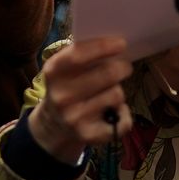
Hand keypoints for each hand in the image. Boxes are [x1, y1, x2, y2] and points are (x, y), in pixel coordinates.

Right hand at [27, 36, 132, 163]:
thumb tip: (114, 44)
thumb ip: (81, 54)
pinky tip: (114, 112)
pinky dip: (124, 114)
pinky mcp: (89, 136)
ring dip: (118, 91)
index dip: (103, 47)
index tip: (121, 43)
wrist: (54, 125)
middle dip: (122, 68)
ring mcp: (75, 118)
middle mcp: (62, 96)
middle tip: (124, 67)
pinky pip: (123, 120)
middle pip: (107, 74)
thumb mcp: (63, 68)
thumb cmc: (66, 87)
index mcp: (54, 72)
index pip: (79, 54)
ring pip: (117, 95)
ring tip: (109, 92)